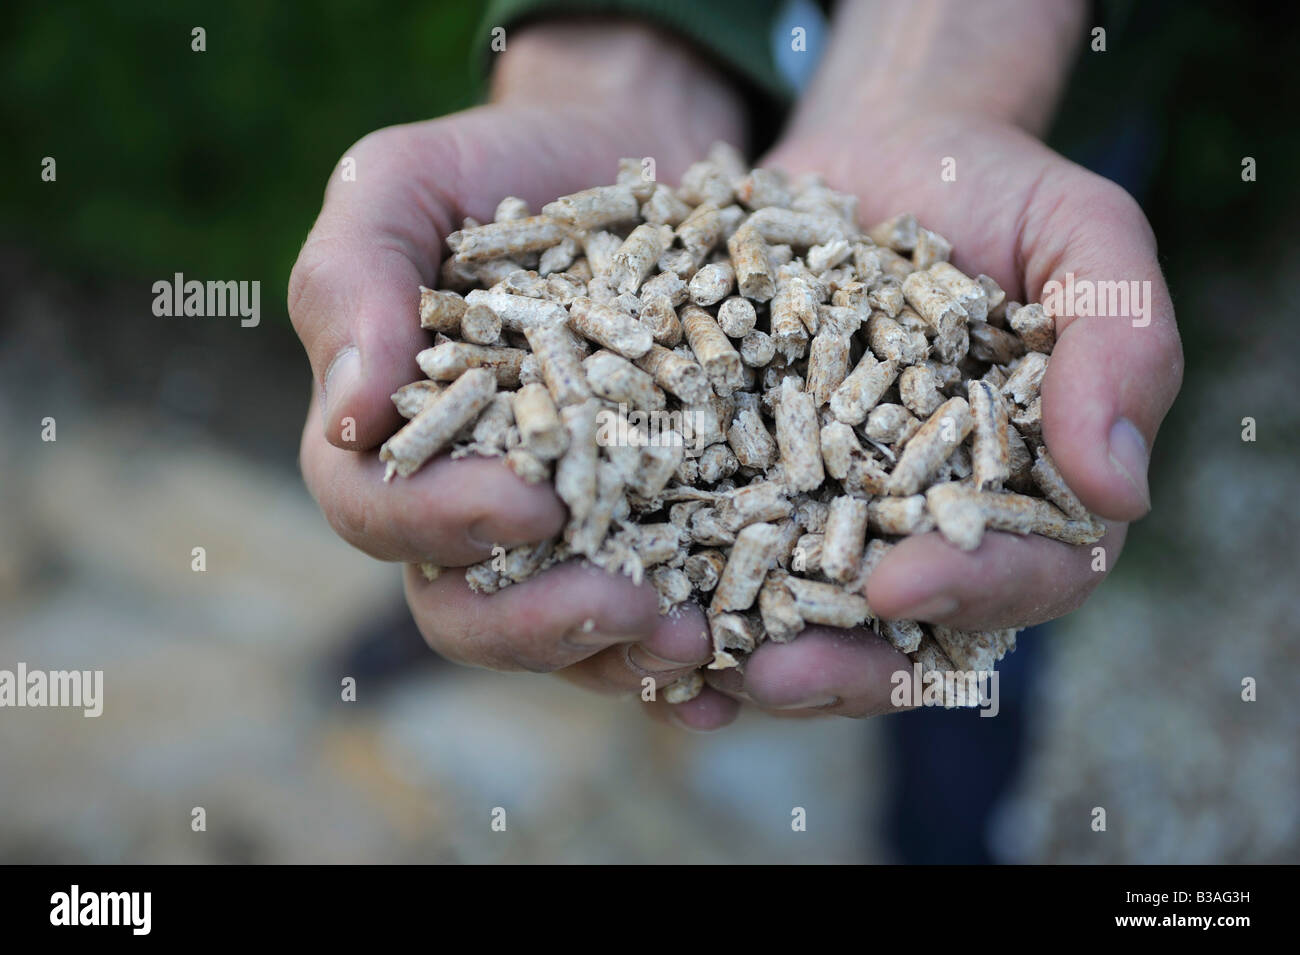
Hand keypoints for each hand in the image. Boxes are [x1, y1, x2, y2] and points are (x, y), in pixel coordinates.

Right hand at [289, 21, 745, 730]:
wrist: (628, 151)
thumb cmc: (500, 167)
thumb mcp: (404, 185)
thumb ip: (352, 282)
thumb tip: (349, 413)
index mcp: (392, 437)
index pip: (378, 511)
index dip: (441, 523)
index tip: (527, 501)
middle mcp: (470, 502)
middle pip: (468, 609)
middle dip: (539, 623)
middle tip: (624, 605)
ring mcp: (565, 525)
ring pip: (567, 633)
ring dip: (623, 655)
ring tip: (696, 643)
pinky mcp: (653, 523)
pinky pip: (660, 604)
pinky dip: (693, 643)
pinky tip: (736, 663)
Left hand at [709, 106, 1182, 717]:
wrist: (883, 158)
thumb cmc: (1001, 196)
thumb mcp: (1082, 241)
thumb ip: (1120, 349)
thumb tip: (1121, 488)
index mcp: (1031, 499)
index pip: (1023, 575)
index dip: (970, 590)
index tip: (905, 583)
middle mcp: (930, 529)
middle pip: (900, 635)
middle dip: (838, 664)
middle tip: (773, 674)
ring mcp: (834, 517)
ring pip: (800, 617)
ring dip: (743, 650)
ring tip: (683, 658)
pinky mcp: (751, 488)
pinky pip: (716, 553)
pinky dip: (677, 585)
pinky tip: (627, 603)